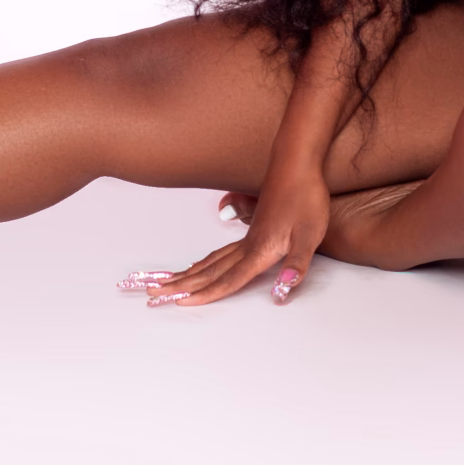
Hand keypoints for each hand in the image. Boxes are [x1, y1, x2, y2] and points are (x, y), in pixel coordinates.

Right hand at [119, 163, 331, 307]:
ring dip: (189, 274)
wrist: (298, 162)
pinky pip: (220, 252)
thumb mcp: (310, 234)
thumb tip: (282, 293)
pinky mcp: (251, 228)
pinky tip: (200, 264)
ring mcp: (247, 235)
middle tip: (153, 292)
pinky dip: (205, 262)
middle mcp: (248, 245)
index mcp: (260, 250)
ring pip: (211, 260)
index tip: (179, 302)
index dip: (205, 294)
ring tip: (167, 281)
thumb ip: (296, 264)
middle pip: (209, 271)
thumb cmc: (305, 196)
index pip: (228, 279)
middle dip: (181, 284)